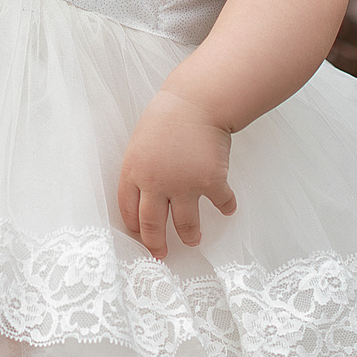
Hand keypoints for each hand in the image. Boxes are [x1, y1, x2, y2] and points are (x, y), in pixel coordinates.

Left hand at [115, 88, 236, 258]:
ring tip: (194, 240)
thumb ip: (142, 170)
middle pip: (152, 225)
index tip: (141, 237)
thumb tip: (148, 196)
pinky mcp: (211, 182)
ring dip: (191, 236)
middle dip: (157, 245)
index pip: (128, 210)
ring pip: (185, 225)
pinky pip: (220, 204)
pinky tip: (228, 209)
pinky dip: (226, 207)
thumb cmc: (168, 116)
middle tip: (161, 254)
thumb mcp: (141, 142)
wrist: (198, 101)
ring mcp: (184, 185)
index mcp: (134, 172)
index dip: (135, 228)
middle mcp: (156, 183)